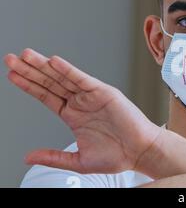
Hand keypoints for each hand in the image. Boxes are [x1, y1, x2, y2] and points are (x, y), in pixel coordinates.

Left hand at [4, 49, 161, 173]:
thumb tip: (28, 157)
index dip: (29, 86)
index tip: (12, 76)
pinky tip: (54, 62)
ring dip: (44, 66)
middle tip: (11, 59)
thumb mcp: (78, 160)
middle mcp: (80, 103)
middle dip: (30, 71)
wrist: (141, 152)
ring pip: (63, 78)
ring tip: (26, 56)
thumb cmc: (117, 156)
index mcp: (74, 116)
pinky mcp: (104, 92)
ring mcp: (91, 96)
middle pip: (50, 83)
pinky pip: (82, 79)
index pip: (46, 97)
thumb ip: (53, 157)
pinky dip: (68, 70)